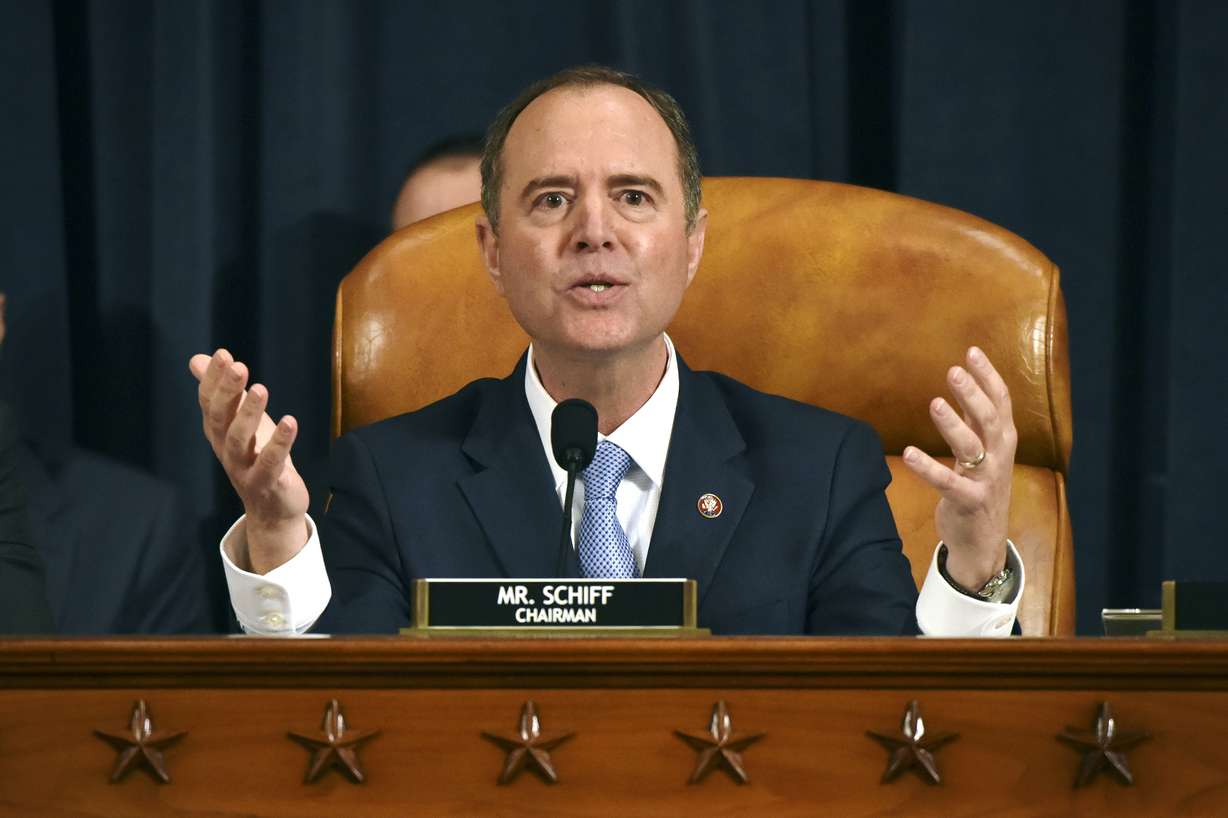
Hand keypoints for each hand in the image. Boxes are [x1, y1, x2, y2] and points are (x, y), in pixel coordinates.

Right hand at [189, 349, 309, 572]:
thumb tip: (198, 358)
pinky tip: (290, 421)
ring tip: (260, 388)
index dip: (213, 380)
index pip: (209, 402)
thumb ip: (222, 391)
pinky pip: (270, 463)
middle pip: (220, 419)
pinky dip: (280, 443)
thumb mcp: (240, 421)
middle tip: (239, 366)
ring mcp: (244, 468)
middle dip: (227, 392)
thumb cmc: (257, 456)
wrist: (272, 508)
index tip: (224, 354)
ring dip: (249, 414)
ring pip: (239, 441)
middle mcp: (226, 449)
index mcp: (218, 432)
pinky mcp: (267, 483)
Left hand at [902, 346, 1015, 589]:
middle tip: (954, 371)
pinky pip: (948, 483)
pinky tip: (909, 454)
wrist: (983, 542)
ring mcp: (986, 481)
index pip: (1001, 402)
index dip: (988, 376)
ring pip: (972, 448)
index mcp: (1003, 441)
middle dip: (973, 394)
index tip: (972, 351)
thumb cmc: (981, 489)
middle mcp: (999, 457)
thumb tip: (968, 386)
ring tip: (935, 403)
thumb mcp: (983, 452)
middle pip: (989, 419)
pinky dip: (928, 468)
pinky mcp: (969, 502)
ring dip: (953, 425)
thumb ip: (976, 422)